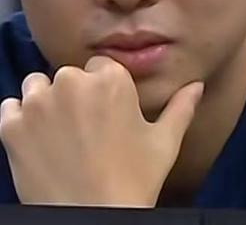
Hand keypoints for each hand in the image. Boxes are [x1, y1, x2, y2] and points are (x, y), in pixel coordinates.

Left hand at [0, 57, 202, 206]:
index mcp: (112, 80)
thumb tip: (196, 86)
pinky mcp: (12, 127)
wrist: (92, 215)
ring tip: (60, 130)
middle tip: (86, 126)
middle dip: (76, 94)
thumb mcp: (165, 143)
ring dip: (46, 101)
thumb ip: (181, 108)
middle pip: (69, 75)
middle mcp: (71, 83)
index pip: (102, 66)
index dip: (105, 88)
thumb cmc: (134, 179)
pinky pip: (9, 107)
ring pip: (37, 86)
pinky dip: (20, 118)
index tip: (108, 111)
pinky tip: (38, 138)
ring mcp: (38, 105)